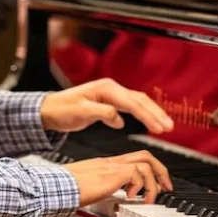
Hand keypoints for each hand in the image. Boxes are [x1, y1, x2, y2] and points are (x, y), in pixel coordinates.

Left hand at [41, 78, 173, 134]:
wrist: (48, 110)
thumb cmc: (61, 110)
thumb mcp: (80, 112)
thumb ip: (101, 113)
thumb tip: (119, 119)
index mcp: (106, 89)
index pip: (132, 103)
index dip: (147, 115)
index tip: (159, 127)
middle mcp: (111, 89)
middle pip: (139, 100)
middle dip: (156, 113)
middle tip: (169, 127)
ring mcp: (110, 95)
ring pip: (137, 103)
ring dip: (151, 114)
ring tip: (165, 126)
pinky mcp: (108, 103)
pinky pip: (130, 107)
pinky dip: (141, 114)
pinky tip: (148, 124)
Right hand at [65, 150, 171, 205]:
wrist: (57, 186)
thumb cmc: (65, 189)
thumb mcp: (87, 188)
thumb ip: (99, 189)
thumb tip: (110, 200)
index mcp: (105, 165)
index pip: (133, 159)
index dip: (149, 170)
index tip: (155, 185)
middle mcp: (110, 162)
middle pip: (145, 156)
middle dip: (161, 171)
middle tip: (166, 187)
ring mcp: (112, 166)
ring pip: (146, 162)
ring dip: (154, 182)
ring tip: (150, 198)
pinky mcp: (112, 174)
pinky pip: (138, 173)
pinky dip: (142, 186)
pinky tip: (133, 197)